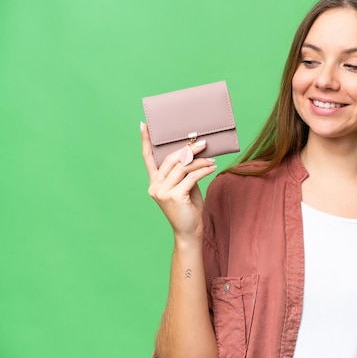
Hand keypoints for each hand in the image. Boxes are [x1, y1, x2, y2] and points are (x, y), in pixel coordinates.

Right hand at [140, 122, 216, 242]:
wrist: (190, 231)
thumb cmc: (188, 209)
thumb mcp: (185, 187)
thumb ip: (184, 172)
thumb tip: (193, 153)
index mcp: (155, 182)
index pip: (147, 158)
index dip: (145, 141)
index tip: (143, 125)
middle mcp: (155, 186)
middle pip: (170, 160)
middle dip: (187, 150)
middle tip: (202, 143)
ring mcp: (163, 192)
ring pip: (182, 168)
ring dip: (199, 161)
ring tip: (211, 158)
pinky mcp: (174, 197)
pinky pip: (191, 177)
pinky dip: (203, 171)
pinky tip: (212, 168)